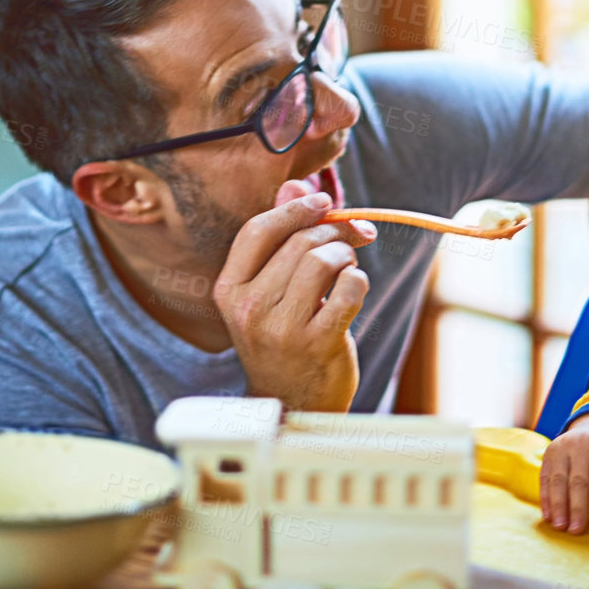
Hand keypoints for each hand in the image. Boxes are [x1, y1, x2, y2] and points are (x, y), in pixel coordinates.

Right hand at [211, 185, 375, 412]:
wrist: (292, 403)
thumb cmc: (282, 337)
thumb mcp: (267, 290)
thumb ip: (278, 237)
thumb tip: (294, 185)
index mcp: (230, 290)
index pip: (257, 231)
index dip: (294, 210)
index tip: (323, 202)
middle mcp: (250, 308)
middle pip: (299, 243)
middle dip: (334, 231)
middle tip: (355, 234)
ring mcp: (283, 328)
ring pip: (324, 261)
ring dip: (346, 256)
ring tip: (347, 269)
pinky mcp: (318, 343)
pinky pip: (349, 288)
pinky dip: (358, 280)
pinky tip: (352, 290)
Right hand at [540, 412, 588, 533]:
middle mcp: (583, 443)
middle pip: (578, 481)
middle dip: (577, 508)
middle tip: (576, 531)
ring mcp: (563, 445)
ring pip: (558, 479)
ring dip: (558, 506)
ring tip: (560, 527)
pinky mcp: (550, 451)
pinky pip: (545, 476)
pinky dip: (545, 497)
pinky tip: (548, 515)